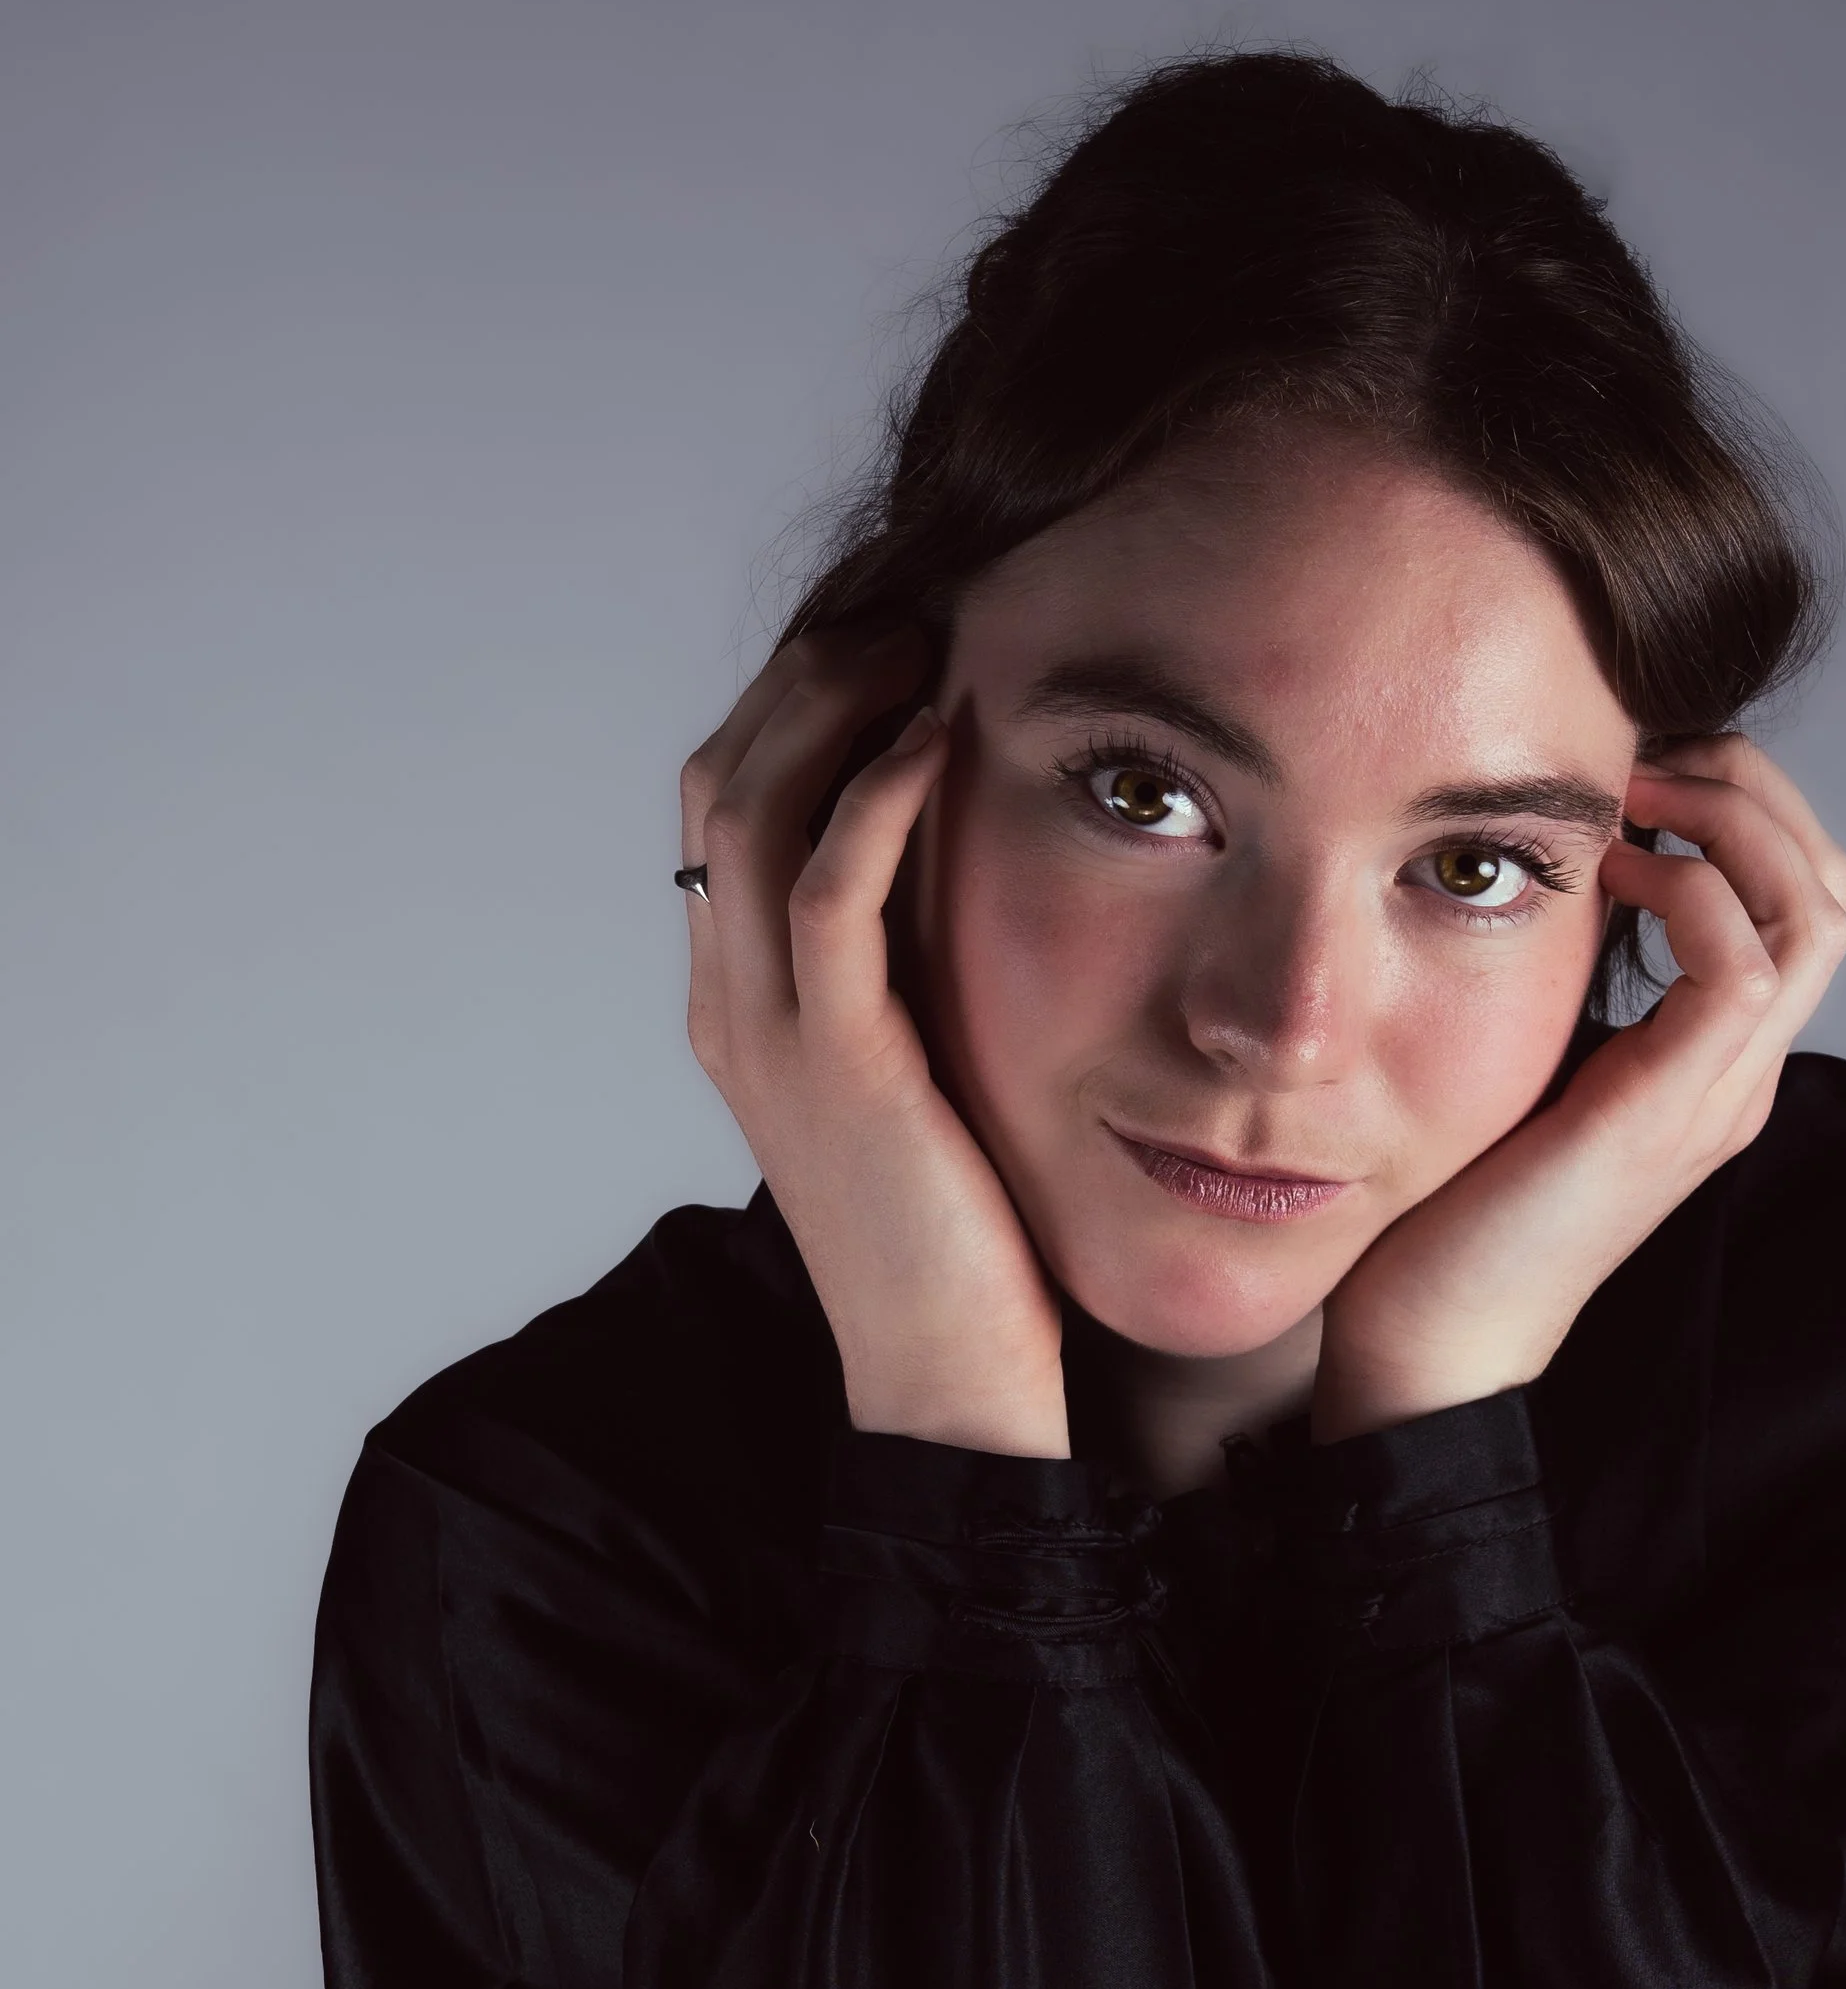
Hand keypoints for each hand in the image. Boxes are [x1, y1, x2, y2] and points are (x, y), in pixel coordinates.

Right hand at [680, 637, 1069, 1454]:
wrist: (955, 1386)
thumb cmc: (969, 1246)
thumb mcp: (936, 1080)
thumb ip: (924, 985)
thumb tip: (985, 888)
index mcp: (744, 1008)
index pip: (726, 805)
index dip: (796, 702)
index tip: (899, 637)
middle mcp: (731, 1007)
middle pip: (717, 779)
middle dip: (805, 672)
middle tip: (907, 603)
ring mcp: (770, 1035)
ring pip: (750, 809)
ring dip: (831, 701)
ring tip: (919, 635)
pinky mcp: (840, 1065)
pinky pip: (829, 889)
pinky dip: (876, 791)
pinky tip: (942, 733)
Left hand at [1312, 737, 1845, 1439]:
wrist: (1429, 1347)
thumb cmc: (1450, 1211)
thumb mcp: (1520, 1056)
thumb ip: (1561, 975)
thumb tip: (1546, 861)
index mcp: (1712, 1061)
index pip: (1799, 896)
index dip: (1740, 806)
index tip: (1635, 773)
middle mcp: (1739, 1073)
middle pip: (1831, 884)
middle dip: (1754, 788)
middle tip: (1648, 758)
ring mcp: (1719, 1095)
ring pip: (1816, 909)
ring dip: (1734, 821)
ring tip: (1634, 797)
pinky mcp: (1672, 1112)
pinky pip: (1745, 964)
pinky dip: (1693, 888)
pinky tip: (1610, 872)